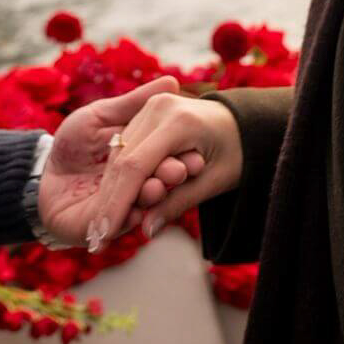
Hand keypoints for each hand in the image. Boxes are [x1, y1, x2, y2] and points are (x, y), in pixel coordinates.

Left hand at [37, 76, 205, 247]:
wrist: (40, 174)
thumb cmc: (71, 143)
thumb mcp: (101, 116)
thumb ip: (133, 103)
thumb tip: (172, 81)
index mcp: (143, 156)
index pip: (168, 155)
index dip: (183, 156)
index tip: (196, 154)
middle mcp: (140, 182)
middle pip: (162, 179)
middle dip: (171, 175)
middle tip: (180, 170)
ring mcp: (127, 205)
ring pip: (147, 202)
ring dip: (154, 195)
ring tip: (155, 188)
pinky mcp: (110, 226)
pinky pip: (124, 223)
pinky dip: (132, 216)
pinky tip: (136, 212)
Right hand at [82, 91, 242, 252]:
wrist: (245, 122)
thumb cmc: (238, 152)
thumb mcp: (214, 181)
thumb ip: (178, 203)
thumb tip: (147, 231)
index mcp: (179, 121)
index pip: (136, 167)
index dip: (118, 202)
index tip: (105, 234)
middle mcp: (159, 108)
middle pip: (122, 160)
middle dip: (109, 200)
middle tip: (97, 236)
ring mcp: (150, 107)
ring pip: (119, 154)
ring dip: (109, 190)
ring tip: (99, 226)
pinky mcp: (146, 111)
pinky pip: (125, 146)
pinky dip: (118, 175)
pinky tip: (110, 203)